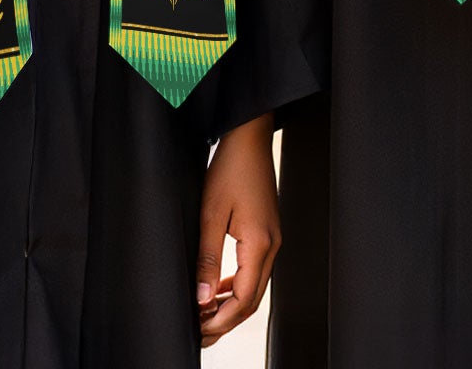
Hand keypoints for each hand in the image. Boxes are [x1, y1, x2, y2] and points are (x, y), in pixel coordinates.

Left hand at [196, 113, 280, 344]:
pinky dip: (238, 287)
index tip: (198, 330)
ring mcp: (273, 238)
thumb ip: (207, 260)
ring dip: (231, 305)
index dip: (221, 320)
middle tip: (199, 332)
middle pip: (253, 299)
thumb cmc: (231, 169)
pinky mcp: (267, 233)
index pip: (244, 299)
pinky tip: (218, 289)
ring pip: (255, 287)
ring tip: (204, 316)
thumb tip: (202, 299)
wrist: (250, 138)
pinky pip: (255, 270)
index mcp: (260, 243)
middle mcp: (272, 244)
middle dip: (226, 321)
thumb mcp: (210, 214)